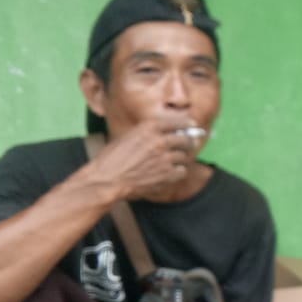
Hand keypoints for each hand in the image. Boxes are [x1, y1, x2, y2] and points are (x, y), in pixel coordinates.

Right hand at [89, 116, 203, 199]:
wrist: (107, 179)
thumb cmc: (112, 159)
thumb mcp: (127, 137)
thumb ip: (146, 134)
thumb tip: (163, 133)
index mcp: (148, 128)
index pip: (175, 122)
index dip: (187, 124)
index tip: (193, 125)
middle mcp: (159, 141)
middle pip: (185, 139)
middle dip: (187, 142)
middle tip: (187, 146)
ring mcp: (165, 158)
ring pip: (184, 156)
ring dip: (181, 159)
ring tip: (173, 162)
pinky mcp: (167, 174)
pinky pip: (182, 171)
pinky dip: (178, 172)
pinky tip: (171, 173)